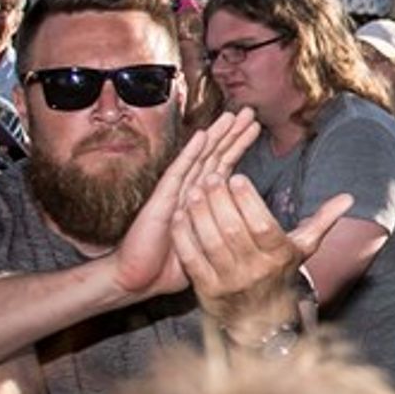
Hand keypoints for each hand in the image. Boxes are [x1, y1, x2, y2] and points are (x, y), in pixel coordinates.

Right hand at [109, 110, 262, 301]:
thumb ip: (223, 234)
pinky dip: (191, 154)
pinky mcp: (162, 201)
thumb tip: (250, 233)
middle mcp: (188, 192)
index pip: (223, 167)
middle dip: (231, 134)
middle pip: (213, 156)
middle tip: (250, 113)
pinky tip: (202, 137)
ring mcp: (175, 195)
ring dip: (216, 137)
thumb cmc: (169, 268)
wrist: (138, 280)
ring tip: (233, 117)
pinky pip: (179, 173)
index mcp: (200, 201)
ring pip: (199, 159)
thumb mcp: (207, 248)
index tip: (256, 128)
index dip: (237, 146)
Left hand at [171, 168, 352, 336]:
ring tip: (193, 191)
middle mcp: (256, 270)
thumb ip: (322, 221)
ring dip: (199, 214)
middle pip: (233, 230)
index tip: (237, 177)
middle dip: (219, 200)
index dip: (248, 200)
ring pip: (210, 242)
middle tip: (209, 178)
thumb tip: (349, 198)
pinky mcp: (207, 290)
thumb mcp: (303, 249)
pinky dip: (184, 236)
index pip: (262, 225)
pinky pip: (192, 258)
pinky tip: (180, 216)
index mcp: (280, 256)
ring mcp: (230, 281)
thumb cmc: (280, 274)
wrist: (262, 321)